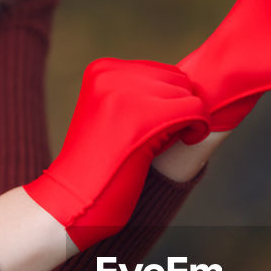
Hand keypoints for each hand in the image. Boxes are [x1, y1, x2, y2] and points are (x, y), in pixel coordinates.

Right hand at [24, 59, 208, 250]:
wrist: (71, 201)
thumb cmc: (96, 167)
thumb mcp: (110, 116)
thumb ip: (140, 95)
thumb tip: (189, 85)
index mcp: (102, 70)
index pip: (162, 72)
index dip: (171, 102)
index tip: (159, 128)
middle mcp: (112, 75)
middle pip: (177, 81)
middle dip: (180, 109)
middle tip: (165, 138)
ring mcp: (126, 94)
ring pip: (188, 95)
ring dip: (188, 120)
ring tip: (165, 144)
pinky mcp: (144, 118)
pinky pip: (195, 110)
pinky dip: (199, 127)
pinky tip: (186, 141)